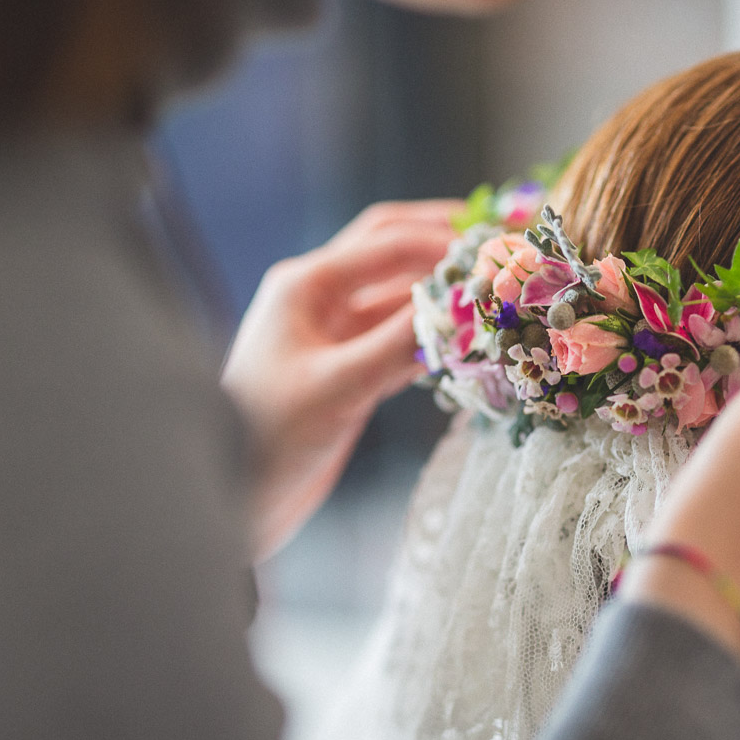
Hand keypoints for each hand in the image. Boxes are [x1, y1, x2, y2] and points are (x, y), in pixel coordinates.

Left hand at [222, 199, 462, 558]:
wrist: (240, 497)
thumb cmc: (270, 436)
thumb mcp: (339, 385)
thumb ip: (399, 342)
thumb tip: (462, 303)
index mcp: (306, 285)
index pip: (387, 242)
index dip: (444, 242)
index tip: (496, 249)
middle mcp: (321, 298)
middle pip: (394, 250)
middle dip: (445, 243)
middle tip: (500, 242)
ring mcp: (337, 334)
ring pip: (403, 298)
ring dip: (445, 294)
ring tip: (496, 292)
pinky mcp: (351, 370)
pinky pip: (403, 339)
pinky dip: (437, 337)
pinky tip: (471, 343)